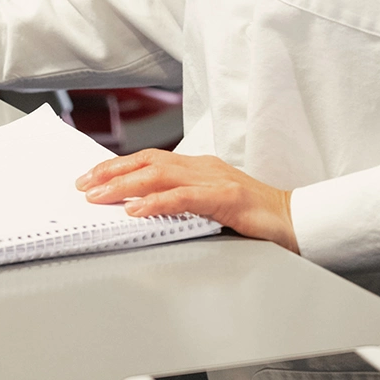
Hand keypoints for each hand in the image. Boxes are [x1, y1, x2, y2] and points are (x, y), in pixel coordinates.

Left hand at [76, 149, 298, 250]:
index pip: (150, 159)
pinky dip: (157, 202)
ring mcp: (215, 179)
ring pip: (160, 175)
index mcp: (198, 167)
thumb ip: (183, 202)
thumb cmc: (256, 216)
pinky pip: (184, 198)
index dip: (118, 166)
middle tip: (83, 185)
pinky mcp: (227, 198)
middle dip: (111, 172)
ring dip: (125, 185)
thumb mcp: (212, 204)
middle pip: (148, 162)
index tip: (91, 177)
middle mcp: (203, 167)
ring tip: (98, 196)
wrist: (296, 219)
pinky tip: (136, 209)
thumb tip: (144, 210)